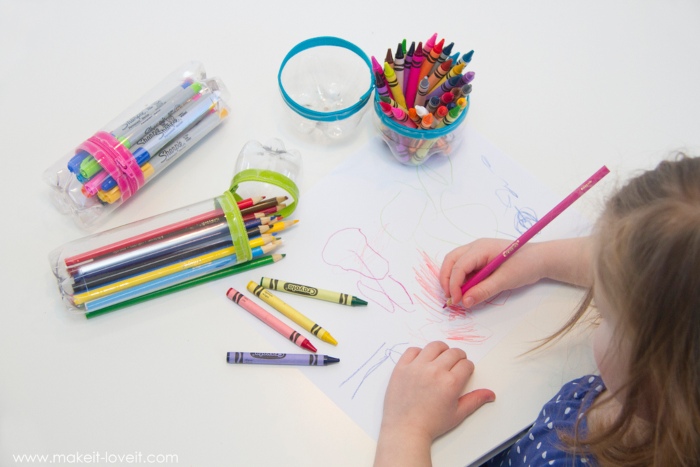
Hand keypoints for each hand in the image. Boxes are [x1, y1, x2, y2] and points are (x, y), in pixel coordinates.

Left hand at [374, 342, 494, 466]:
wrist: (405, 429)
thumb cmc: (431, 424)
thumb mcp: (457, 414)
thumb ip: (475, 400)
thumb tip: (490, 394)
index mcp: (451, 383)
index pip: (466, 364)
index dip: (467, 367)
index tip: (464, 371)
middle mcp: (435, 371)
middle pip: (453, 352)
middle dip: (458, 356)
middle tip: (455, 364)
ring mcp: (417, 367)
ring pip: (434, 346)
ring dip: (441, 350)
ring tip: (440, 358)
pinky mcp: (402, 367)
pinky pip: (413, 350)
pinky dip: (419, 352)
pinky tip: (422, 361)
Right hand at [439, 238, 544, 307]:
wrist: (541, 259)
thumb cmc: (526, 265)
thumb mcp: (505, 280)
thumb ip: (483, 290)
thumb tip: (465, 302)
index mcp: (480, 248)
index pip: (459, 265)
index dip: (454, 284)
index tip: (457, 301)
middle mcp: (475, 247)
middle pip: (451, 260)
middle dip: (446, 279)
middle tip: (450, 298)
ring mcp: (477, 252)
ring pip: (455, 264)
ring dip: (452, 279)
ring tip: (457, 296)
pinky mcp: (481, 260)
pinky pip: (465, 268)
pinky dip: (462, 280)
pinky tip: (466, 291)